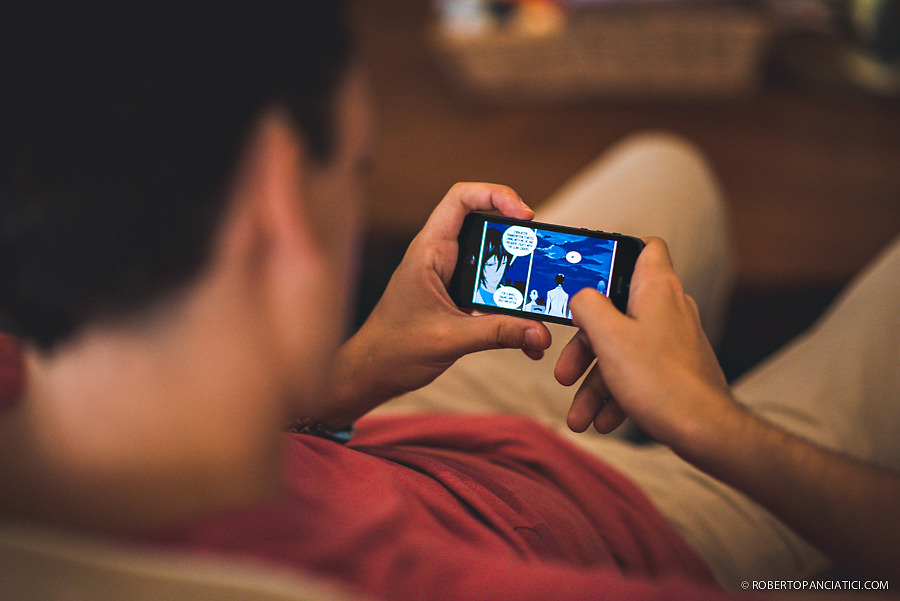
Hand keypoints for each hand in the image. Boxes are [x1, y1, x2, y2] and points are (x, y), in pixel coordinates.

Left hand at [321, 183, 551, 425]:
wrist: (372, 373)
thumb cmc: (393, 349)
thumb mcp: (450, 339)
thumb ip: (497, 333)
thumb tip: (538, 332)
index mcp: (429, 251)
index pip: (461, 198)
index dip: (496, 195)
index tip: (525, 216)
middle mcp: (440, 256)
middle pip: (485, 225)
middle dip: (517, 239)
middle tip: (541, 257)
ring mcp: (449, 275)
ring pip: (492, 259)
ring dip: (517, 275)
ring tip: (541, 292)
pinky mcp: (457, 296)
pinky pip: (491, 289)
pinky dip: (510, 305)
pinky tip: (525, 332)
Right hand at [554, 238, 735, 450]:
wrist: (705, 431)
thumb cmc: (663, 382)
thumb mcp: (609, 338)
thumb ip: (587, 307)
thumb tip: (580, 297)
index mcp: (655, 289)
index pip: (645, 247)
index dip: (616, 251)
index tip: (588, 270)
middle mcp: (666, 310)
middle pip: (615, 311)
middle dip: (585, 346)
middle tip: (566, 371)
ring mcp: (671, 340)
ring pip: (622, 350)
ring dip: (595, 383)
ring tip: (580, 415)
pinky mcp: (673, 368)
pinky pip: (636, 373)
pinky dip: (615, 394)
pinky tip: (601, 420)